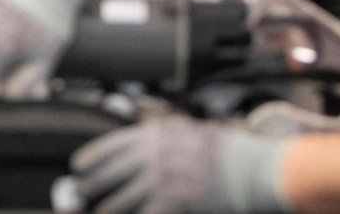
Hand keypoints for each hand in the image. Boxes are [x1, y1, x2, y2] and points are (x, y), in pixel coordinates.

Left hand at [72, 117, 291, 213]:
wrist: (261, 170)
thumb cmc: (231, 153)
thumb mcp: (192, 133)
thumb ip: (163, 140)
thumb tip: (136, 150)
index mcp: (158, 134)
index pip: (112, 145)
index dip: (91, 157)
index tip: (78, 166)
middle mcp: (156, 154)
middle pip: (109, 172)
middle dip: (90, 185)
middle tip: (79, 192)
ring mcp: (165, 179)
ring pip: (121, 199)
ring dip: (107, 208)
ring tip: (99, 211)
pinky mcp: (177, 201)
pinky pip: (143, 213)